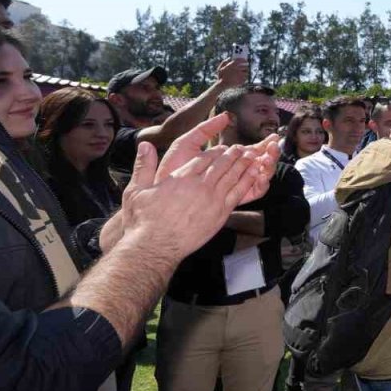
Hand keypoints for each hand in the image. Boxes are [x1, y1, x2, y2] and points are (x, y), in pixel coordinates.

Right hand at [122, 117, 280, 261]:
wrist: (155, 246)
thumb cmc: (143, 221)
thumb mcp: (136, 190)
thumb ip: (143, 166)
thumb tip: (144, 144)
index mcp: (181, 177)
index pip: (203, 158)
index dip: (214, 151)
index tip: (221, 148)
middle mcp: (199, 185)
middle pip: (221, 165)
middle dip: (232, 155)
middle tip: (241, 148)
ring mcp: (212, 199)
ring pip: (232, 176)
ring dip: (243, 164)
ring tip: (251, 156)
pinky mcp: (220, 214)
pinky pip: (238, 193)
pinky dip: (247, 181)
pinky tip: (254, 175)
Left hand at [154, 113, 279, 205]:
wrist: (162, 193)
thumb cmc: (171, 168)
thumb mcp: (187, 143)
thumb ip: (205, 129)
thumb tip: (225, 116)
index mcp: (224, 160)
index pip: (250, 151)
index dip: (263, 145)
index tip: (274, 137)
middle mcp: (231, 173)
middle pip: (258, 162)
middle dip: (270, 154)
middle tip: (275, 146)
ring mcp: (233, 186)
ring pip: (259, 176)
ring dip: (268, 166)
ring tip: (269, 157)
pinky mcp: (232, 199)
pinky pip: (253, 192)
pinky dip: (261, 183)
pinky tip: (261, 173)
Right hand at [216, 58, 249, 86]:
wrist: (222, 85)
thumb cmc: (221, 76)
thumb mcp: (220, 68)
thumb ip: (224, 62)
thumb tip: (229, 58)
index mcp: (232, 65)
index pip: (240, 60)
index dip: (244, 60)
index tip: (245, 60)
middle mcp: (237, 69)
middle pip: (245, 66)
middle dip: (246, 67)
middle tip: (245, 67)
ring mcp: (240, 74)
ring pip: (246, 72)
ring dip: (246, 72)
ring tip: (244, 73)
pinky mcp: (242, 80)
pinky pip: (246, 78)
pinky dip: (245, 77)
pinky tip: (243, 78)